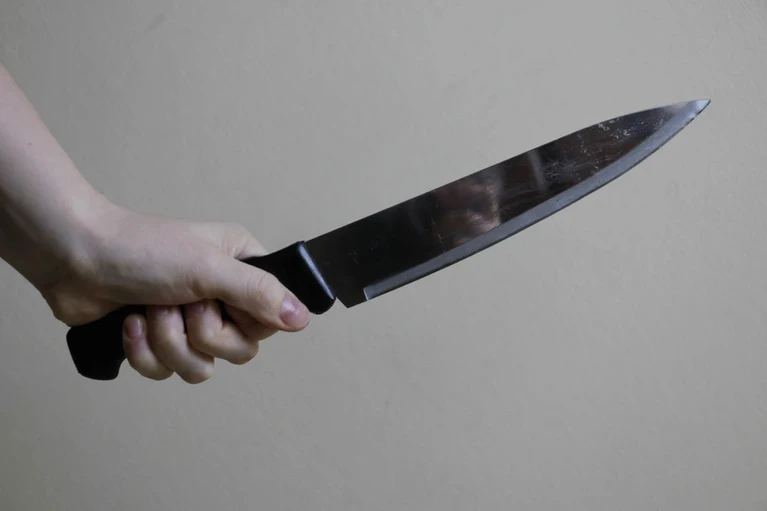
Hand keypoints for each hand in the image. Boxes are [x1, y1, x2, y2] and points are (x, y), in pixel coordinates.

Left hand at [40, 203, 309, 382]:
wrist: (73, 258)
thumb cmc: (141, 249)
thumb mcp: (209, 268)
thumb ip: (259, 293)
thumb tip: (301, 318)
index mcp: (241, 268)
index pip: (270, 319)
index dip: (246, 322)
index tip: (221, 305)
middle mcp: (220, 295)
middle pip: (238, 350)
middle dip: (201, 334)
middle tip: (182, 305)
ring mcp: (187, 320)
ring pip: (201, 366)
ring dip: (169, 342)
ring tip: (151, 311)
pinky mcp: (157, 340)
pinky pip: (166, 372)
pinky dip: (144, 352)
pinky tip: (131, 323)